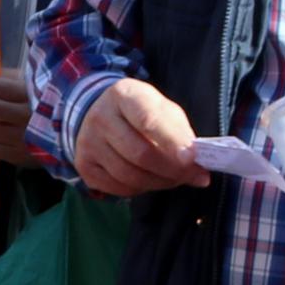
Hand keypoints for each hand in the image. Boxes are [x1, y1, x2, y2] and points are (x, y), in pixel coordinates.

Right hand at [73, 78, 208, 195]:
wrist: (100, 113)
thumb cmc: (140, 112)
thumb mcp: (163, 109)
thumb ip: (182, 135)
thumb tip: (199, 172)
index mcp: (123, 95)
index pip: (148, 120)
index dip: (171, 141)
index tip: (191, 158)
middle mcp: (100, 117)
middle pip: (140, 154)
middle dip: (171, 170)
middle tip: (191, 175)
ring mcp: (88, 143)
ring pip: (130, 176)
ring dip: (159, 182)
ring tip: (174, 178)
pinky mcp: (84, 166)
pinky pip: (118, 188)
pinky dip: (140, 189)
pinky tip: (150, 180)